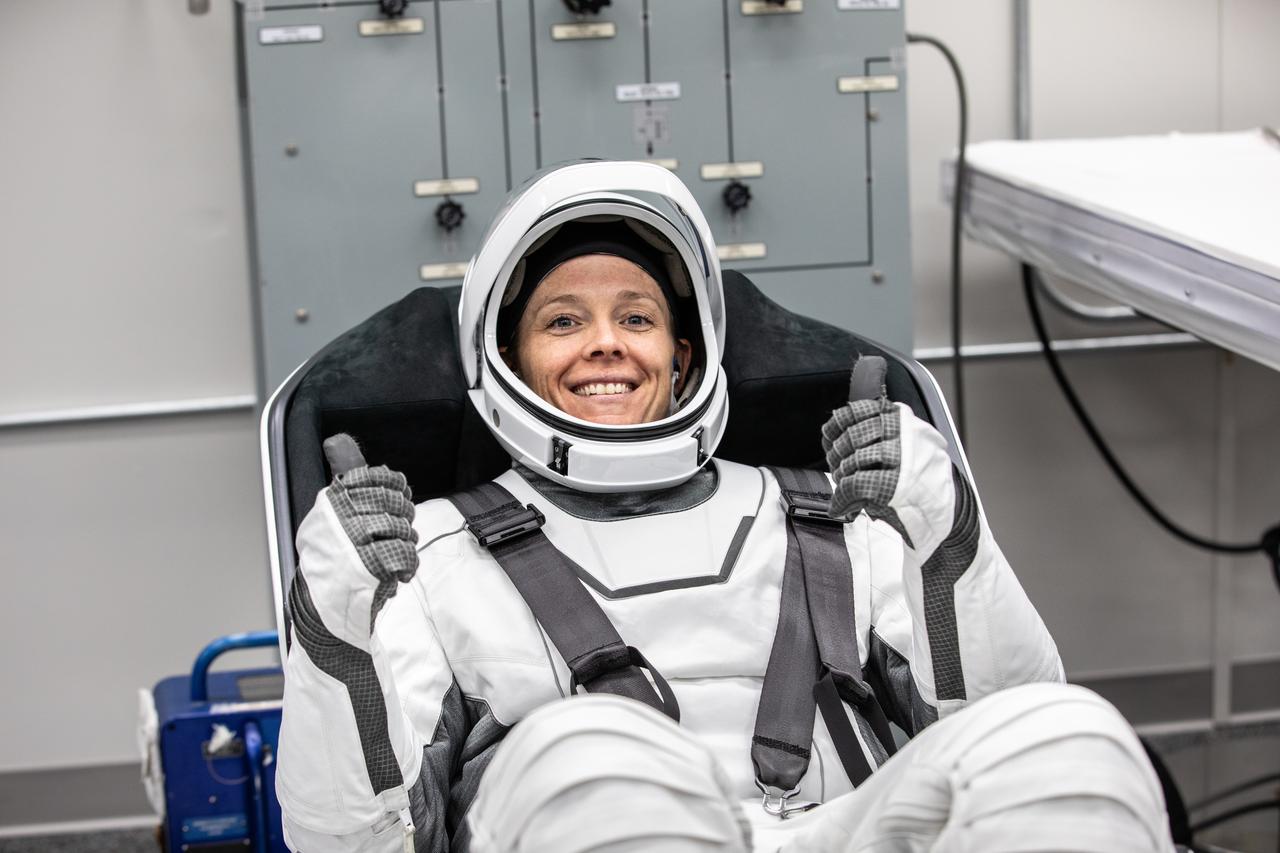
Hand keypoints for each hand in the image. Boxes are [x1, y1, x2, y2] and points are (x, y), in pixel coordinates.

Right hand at [322, 434, 418, 621]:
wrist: (317, 605)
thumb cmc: (328, 557)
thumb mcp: (329, 513)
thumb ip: (343, 478)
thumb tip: (337, 440)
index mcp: (331, 500)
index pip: (375, 477)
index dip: (395, 485)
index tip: (400, 494)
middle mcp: (341, 517)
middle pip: (393, 502)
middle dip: (403, 516)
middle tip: (397, 530)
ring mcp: (353, 543)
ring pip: (401, 528)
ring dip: (405, 542)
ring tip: (394, 552)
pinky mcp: (368, 568)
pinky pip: (404, 554)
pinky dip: (407, 563)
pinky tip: (398, 570)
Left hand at [820, 357, 962, 553]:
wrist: (947, 510)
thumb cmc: (923, 478)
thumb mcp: (906, 443)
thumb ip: (877, 433)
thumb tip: (834, 430)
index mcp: (903, 421)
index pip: (860, 410)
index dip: (838, 424)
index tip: (829, 436)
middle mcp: (903, 435)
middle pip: (853, 436)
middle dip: (838, 454)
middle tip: (838, 468)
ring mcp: (902, 459)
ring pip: (854, 459)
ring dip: (842, 475)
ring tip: (845, 486)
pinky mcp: (897, 485)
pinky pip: (857, 484)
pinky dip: (843, 497)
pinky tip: (841, 506)